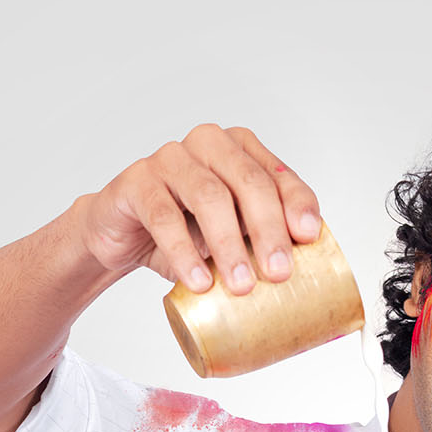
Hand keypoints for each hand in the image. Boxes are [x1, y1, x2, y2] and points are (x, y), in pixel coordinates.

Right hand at [73, 123, 321, 293]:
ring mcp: (170, 159)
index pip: (278, 174)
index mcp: (240, 151)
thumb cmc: (186, 235)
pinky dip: (184, 252)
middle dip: (268, 229)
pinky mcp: (137, 181)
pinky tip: (198, 281)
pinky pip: (163, 215)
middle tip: (278, 274)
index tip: (308, 238)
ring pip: (208, 195)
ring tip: (241, 286)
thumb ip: (261, 244)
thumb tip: (306, 282)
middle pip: (248, 182)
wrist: (123, 237)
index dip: (296, 203)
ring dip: (229, 244)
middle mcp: (208, 145)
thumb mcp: (232, 239)